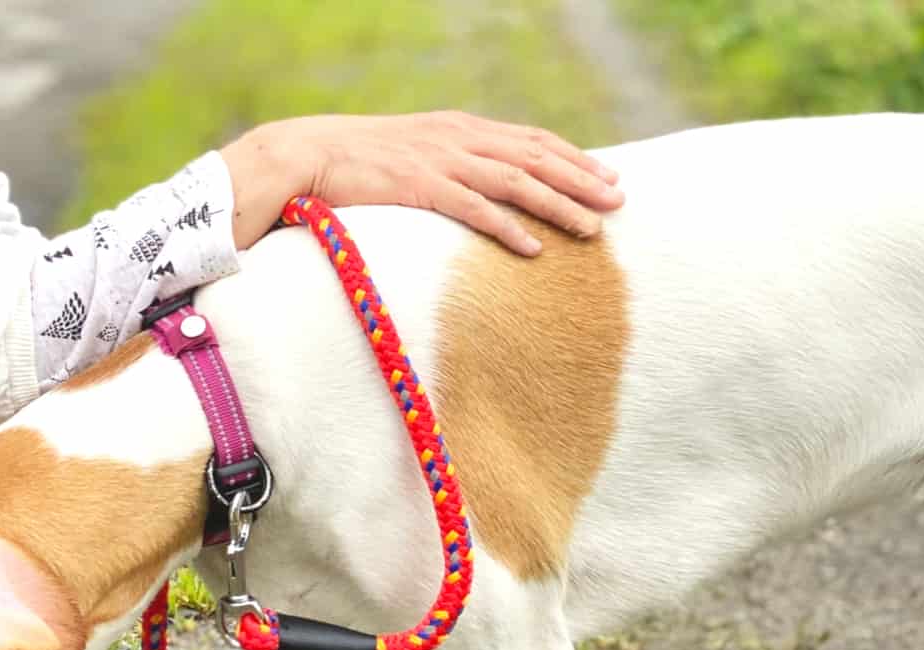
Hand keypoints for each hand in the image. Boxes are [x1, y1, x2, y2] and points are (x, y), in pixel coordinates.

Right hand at [219, 111, 624, 254]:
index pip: (531, 140)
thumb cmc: (353, 164)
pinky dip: (507, 227)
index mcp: (458, 128)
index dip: (574, 158)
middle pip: (535, 157)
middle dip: (582, 179)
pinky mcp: (417, 186)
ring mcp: (438, 160)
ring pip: (515, 181)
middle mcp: (457, 138)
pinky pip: (472, 208)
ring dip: (558, 205)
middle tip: (620, 202)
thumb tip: (478, 191)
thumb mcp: (411, 153)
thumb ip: (448, 164)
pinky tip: (533, 248)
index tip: (608, 178)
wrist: (303, 155)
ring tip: (592, 229)